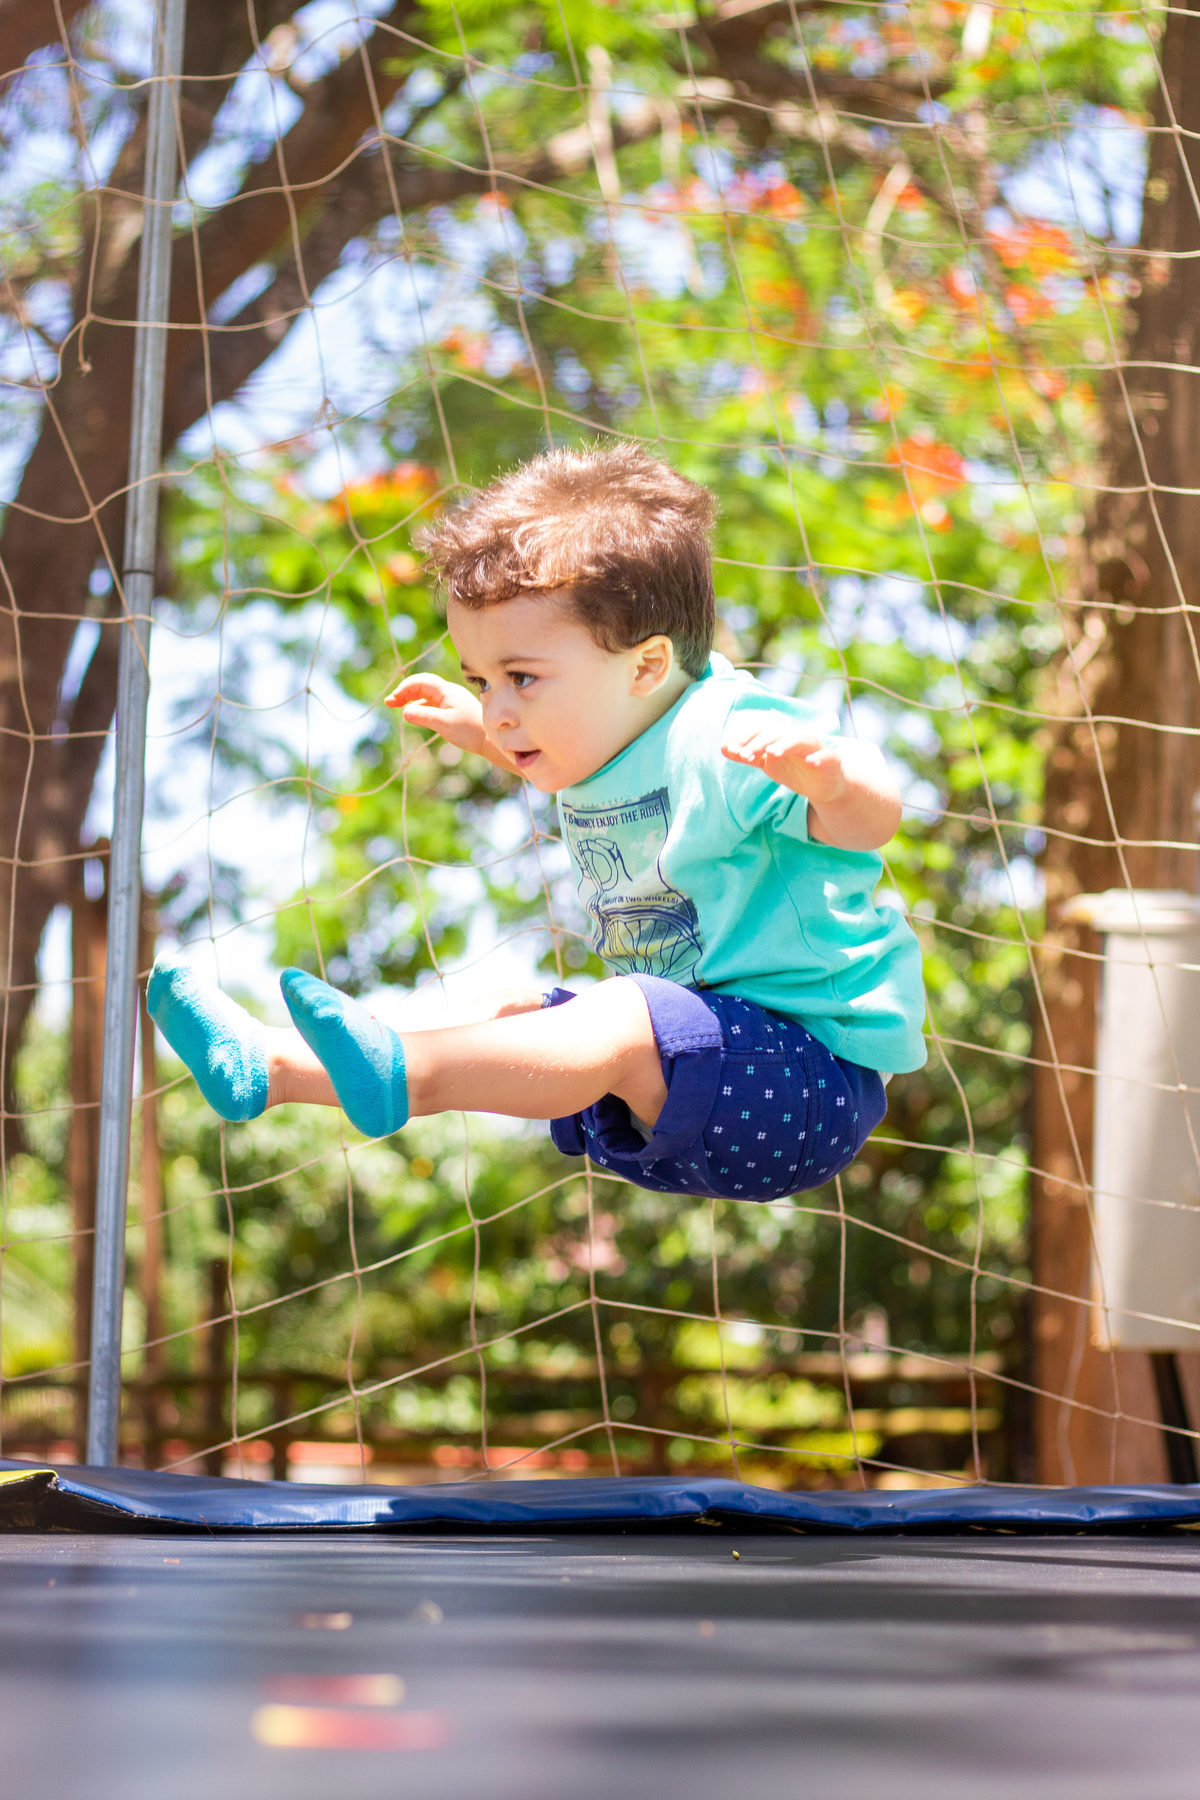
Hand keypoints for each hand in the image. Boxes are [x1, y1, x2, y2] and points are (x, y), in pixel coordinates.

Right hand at [385, 674, 488, 758]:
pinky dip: (420, 706)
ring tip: (397, 706)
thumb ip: (424, 716)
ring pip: (426, 695)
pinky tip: (413, 714)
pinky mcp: (452, 710)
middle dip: (404, 691)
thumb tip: (405, 711)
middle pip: (421, 685)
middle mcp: (448, 692)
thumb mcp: (444, 724)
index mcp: (447, 691)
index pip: (420, 682)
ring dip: (410, 699)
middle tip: (389, 702)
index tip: (392, 701)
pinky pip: (431, 703)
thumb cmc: (471, 731)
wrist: (492, 740)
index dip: (404, 689)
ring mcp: (450, 700)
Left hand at [721, 714, 847, 806]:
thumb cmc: (794, 768)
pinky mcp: (831, 761)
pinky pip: (826, 756)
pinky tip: (810, 762)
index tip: (732, 749)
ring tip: (772, 753)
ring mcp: (815, 748)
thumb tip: (724, 747)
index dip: (747, 737)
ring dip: (786, 744)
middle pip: (778, 733)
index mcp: (781, 735)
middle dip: (760, 742)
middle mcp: (797, 737)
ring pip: (801, 740)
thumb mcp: (767, 763)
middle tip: (745, 755)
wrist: (823, 785)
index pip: (762, 729)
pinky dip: (819, 758)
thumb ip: (748, 755)